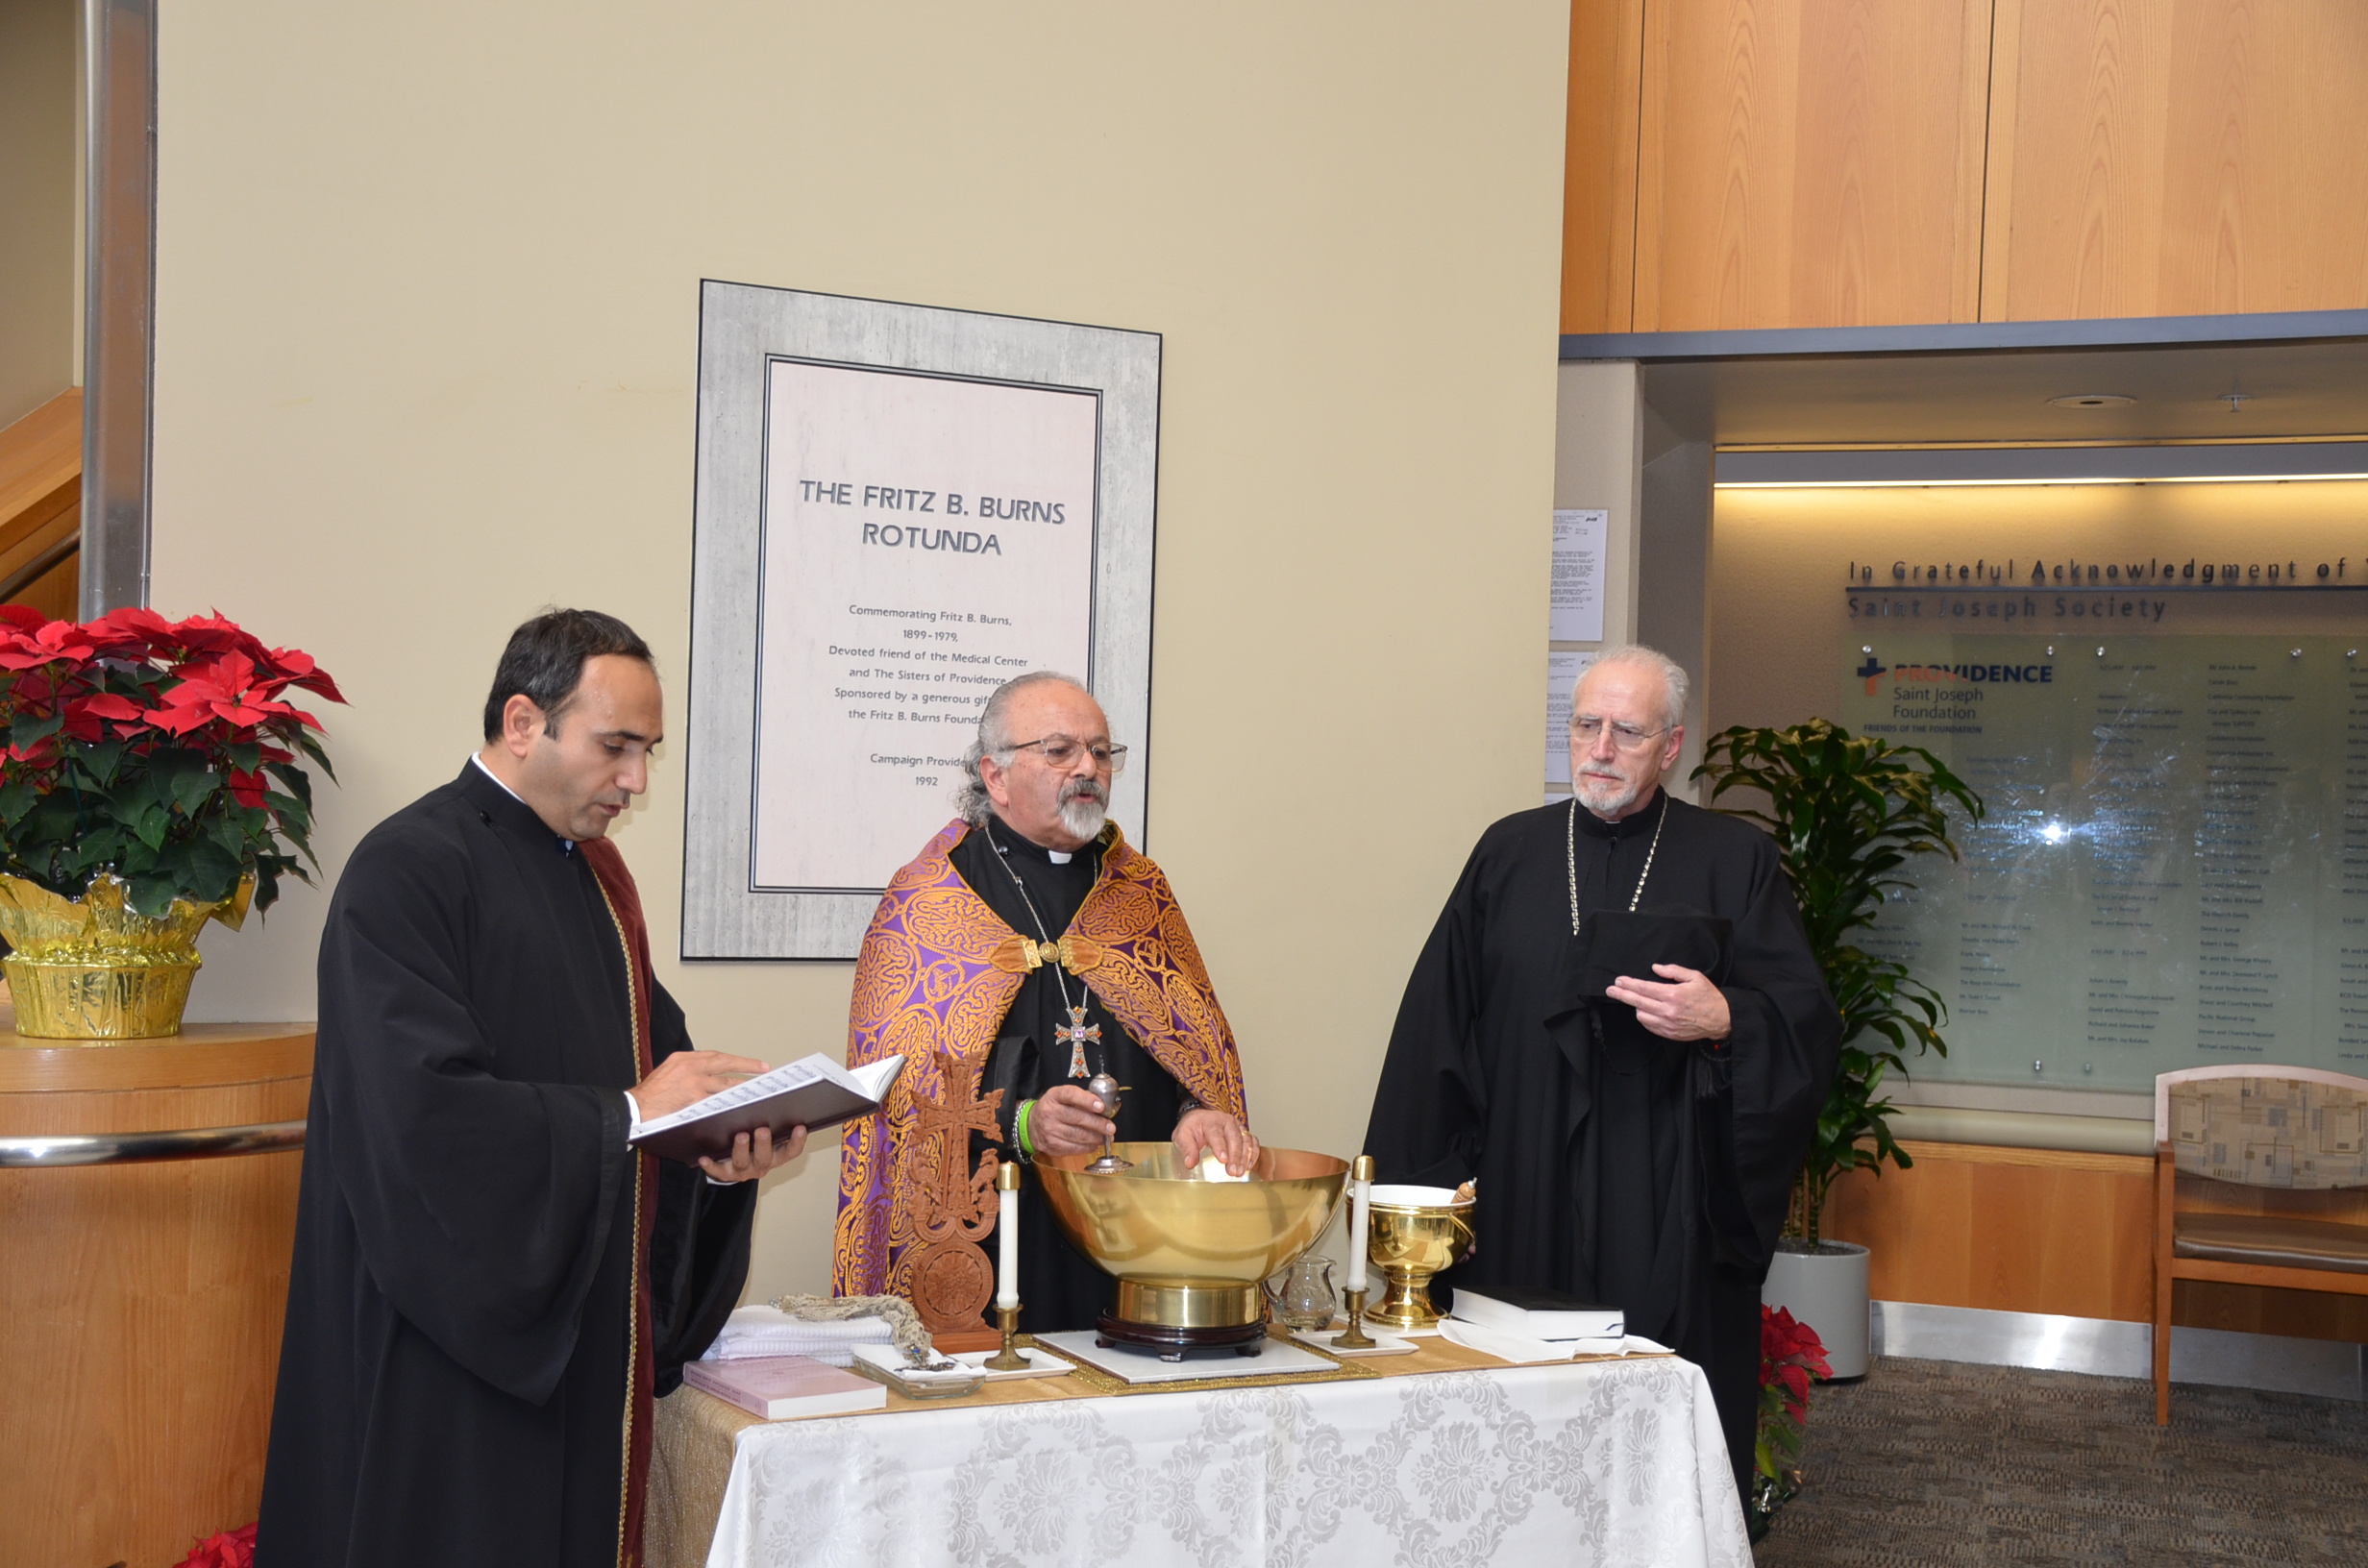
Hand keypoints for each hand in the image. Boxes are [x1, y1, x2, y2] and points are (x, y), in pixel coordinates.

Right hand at [632, 1049, 777, 1119]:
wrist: (633, 1110)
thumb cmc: (648, 1097)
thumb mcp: (666, 1074)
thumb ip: (686, 1072)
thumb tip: (708, 1077)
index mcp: (682, 1058)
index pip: (714, 1056)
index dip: (733, 1060)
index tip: (747, 1063)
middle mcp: (690, 1066)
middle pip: (726, 1063)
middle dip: (747, 1066)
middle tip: (764, 1069)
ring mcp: (694, 1082)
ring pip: (726, 1083)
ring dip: (743, 1087)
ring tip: (757, 1091)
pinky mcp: (695, 1099)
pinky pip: (718, 1101)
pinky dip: (730, 1103)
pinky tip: (741, 1106)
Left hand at [698, 1122, 805, 1182]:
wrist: (734, 1166)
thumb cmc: (753, 1145)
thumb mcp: (768, 1137)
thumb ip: (775, 1124)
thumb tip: (780, 1098)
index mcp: (775, 1156)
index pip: (791, 1151)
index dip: (797, 1141)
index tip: (800, 1127)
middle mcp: (761, 1165)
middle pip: (765, 1157)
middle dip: (764, 1144)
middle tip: (763, 1129)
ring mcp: (743, 1170)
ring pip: (742, 1162)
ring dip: (741, 1149)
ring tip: (740, 1135)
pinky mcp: (725, 1174)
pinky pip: (717, 1171)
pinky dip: (711, 1165)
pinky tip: (705, 1156)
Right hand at [1030, 1083, 1116, 1155]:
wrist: (1031, 1124)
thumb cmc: (1052, 1108)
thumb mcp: (1061, 1096)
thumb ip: (1080, 1098)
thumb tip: (1103, 1107)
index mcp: (1054, 1096)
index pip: (1071, 1095)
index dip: (1087, 1100)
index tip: (1101, 1106)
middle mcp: (1050, 1112)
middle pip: (1077, 1118)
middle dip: (1098, 1124)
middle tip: (1110, 1127)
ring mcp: (1050, 1130)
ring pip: (1078, 1135)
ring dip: (1096, 1137)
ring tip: (1106, 1137)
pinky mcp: (1052, 1146)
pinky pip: (1074, 1148)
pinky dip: (1088, 1147)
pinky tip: (1095, 1144)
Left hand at [1172, 1108, 1258, 1175]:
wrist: (1200, 1118)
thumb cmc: (1192, 1127)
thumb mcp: (1182, 1135)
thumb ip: (1187, 1149)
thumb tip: (1190, 1163)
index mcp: (1211, 1121)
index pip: (1217, 1134)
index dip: (1221, 1147)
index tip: (1223, 1160)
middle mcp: (1227, 1122)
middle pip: (1234, 1138)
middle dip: (1235, 1156)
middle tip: (1233, 1172)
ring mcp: (1237, 1127)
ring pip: (1246, 1140)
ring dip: (1245, 1157)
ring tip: (1240, 1172)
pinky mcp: (1244, 1133)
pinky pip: (1253, 1142)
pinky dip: (1253, 1154)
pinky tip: (1248, 1165)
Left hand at [1603, 963, 1730, 1041]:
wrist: (1721, 1019)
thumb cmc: (1709, 997)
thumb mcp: (1694, 977)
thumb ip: (1673, 971)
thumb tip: (1655, 968)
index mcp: (1673, 995)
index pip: (1644, 988)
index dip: (1629, 984)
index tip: (1619, 981)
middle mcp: (1668, 1011)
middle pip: (1637, 1002)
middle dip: (1622, 994)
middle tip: (1611, 990)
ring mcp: (1668, 1024)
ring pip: (1641, 1015)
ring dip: (1636, 1006)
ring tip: (1636, 999)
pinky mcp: (1669, 1034)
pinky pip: (1649, 1026)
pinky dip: (1644, 1018)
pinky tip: (1645, 1011)